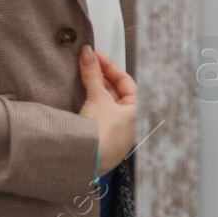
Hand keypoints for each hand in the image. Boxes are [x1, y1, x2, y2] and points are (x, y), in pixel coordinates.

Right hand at [77, 44, 136, 173]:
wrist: (88, 160)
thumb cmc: (102, 136)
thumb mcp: (98, 98)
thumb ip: (92, 75)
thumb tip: (88, 56)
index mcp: (137, 113)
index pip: (126, 82)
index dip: (110, 67)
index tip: (95, 57)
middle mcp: (129, 123)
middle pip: (117, 92)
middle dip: (101, 78)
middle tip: (86, 64)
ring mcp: (115, 132)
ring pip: (106, 104)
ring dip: (94, 90)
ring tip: (81, 78)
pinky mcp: (100, 139)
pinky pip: (97, 115)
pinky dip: (90, 104)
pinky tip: (80, 98)